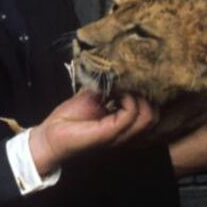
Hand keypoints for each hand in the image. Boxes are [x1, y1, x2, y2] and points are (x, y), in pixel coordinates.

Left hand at [29, 91, 157, 175]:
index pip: (152, 113)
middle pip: (155, 117)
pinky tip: (116, 94)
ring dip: (138, 98)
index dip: (147, 95)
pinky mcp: (109, 133)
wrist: (50, 135)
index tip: (132, 81)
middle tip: (128, 86)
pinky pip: (130, 116)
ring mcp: (119, 135)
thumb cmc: (69, 118)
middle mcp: (126, 132)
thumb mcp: (92, 96)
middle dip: (147, 96)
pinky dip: (127, 100)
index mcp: (123, 125)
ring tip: (122, 90)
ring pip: (148, 118)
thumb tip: (119, 71)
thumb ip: (108, 87)